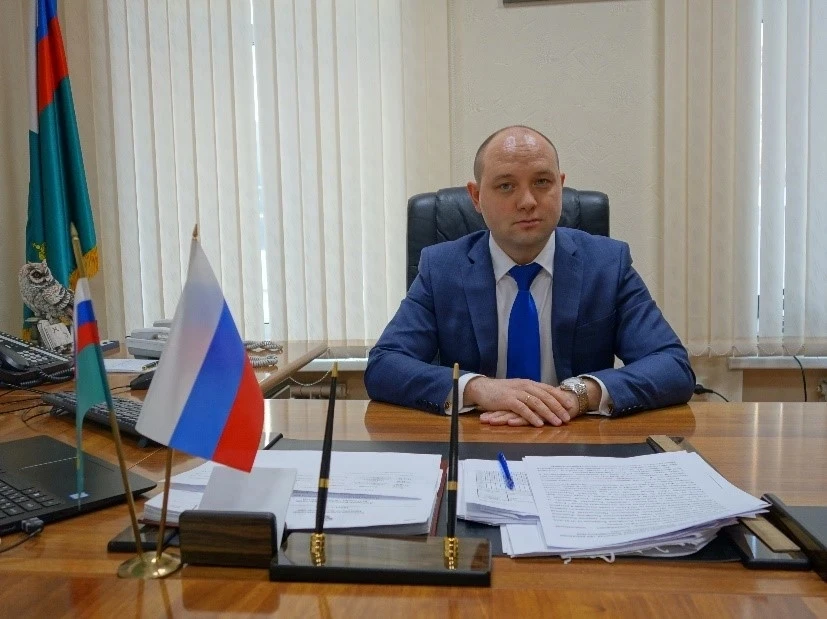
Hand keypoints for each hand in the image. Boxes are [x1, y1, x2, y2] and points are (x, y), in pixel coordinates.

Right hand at [465, 377, 580, 426]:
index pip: (548, 389)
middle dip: (558, 407)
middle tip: (567, 417)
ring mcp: (516, 392)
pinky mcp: (508, 400)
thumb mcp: (517, 389)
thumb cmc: (500, 391)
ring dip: (548, 413)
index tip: (570, 406)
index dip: (559, 397)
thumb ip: (529, 393)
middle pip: (545, 396)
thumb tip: (543, 400)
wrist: (481, 388)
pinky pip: (523, 409)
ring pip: (536, 402)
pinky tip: (538, 423)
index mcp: (528, 383)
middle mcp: (525, 386)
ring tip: (557, 422)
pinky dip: (532, 416)